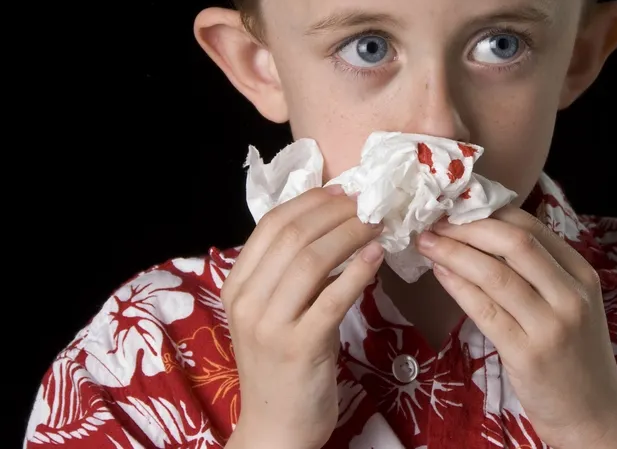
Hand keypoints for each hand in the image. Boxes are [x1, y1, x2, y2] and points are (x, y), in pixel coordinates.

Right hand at [221, 186, 384, 448]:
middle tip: (369, 203)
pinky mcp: (301, 347)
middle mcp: (248, 301)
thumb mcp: (273, 312)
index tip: (343, 191)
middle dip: (337, 212)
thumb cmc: (281, 364)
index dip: (312, 201)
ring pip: (313, 260)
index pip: (272, 224)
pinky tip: (378, 256)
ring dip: (351, 234)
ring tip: (378, 224)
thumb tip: (333, 221)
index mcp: (237, 286)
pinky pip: (334, 297)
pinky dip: (359, 271)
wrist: (276, 428)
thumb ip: (290, 272)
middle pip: (294, 236)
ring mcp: (271, 325)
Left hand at [416, 207, 616, 448]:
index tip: (460, 207)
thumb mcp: (573, 306)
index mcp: (582, 275)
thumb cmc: (576, 358)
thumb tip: (487, 236)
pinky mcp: (527, 354)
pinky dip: (457, 286)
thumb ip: (543, 273)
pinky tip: (440, 274)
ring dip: (454, 253)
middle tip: (437, 222)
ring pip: (495, 274)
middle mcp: (571, 296)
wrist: (594, 415)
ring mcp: (551, 326)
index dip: (491, 212)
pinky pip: (484, 310)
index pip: (533, 228)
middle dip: (469, 227)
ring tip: (427, 243)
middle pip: (514, 244)